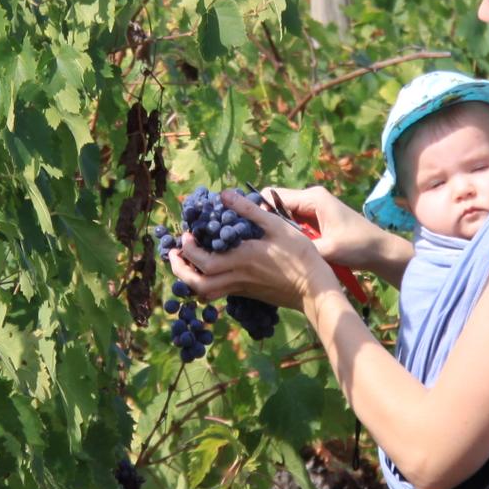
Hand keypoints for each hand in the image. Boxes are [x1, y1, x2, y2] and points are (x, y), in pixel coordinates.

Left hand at [164, 190, 342, 313]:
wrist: (315, 290)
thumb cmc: (300, 255)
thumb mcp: (276, 226)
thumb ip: (249, 210)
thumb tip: (224, 194)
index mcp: (241, 259)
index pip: (202, 260)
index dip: (188, 248)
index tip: (186, 234)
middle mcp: (237, 277)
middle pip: (197, 283)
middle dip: (179, 270)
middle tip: (174, 254)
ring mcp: (242, 289)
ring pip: (205, 293)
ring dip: (190, 280)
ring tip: (187, 263)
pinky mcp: (248, 294)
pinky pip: (218, 293)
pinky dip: (206, 284)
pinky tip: (210, 270)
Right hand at [259, 185, 397, 273]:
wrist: (380, 251)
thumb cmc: (358, 247)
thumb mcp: (328, 249)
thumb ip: (300, 247)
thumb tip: (273, 252)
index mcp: (313, 198)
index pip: (273, 195)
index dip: (257, 209)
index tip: (245, 228)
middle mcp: (311, 197)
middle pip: (274, 202)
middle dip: (262, 218)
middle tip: (248, 239)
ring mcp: (313, 207)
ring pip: (281, 213)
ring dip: (272, 226)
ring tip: (259, 244)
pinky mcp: (315, 218)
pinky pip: (291, 221)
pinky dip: (283, 231)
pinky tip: (276, 246)